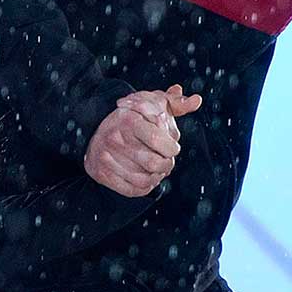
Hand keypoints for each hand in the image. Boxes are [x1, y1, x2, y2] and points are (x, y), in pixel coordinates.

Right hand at [84, 84, 202, 198]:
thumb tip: (197, 101)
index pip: (157, 139)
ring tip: (159, 171)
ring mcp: (106, 158)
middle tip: (168, 161)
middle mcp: (115, 139)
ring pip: (145, 180)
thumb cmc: (131, 116)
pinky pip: (132, 190)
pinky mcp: (101, 173)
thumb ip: (175, 103)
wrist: (94, 128)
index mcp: (128, 119)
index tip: (173, 148)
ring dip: (158, 178)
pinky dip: (145, 187)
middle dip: (167, 165)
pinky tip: (148, 179)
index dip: (172, 148)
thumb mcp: (151, 103)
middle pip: (154, 163)